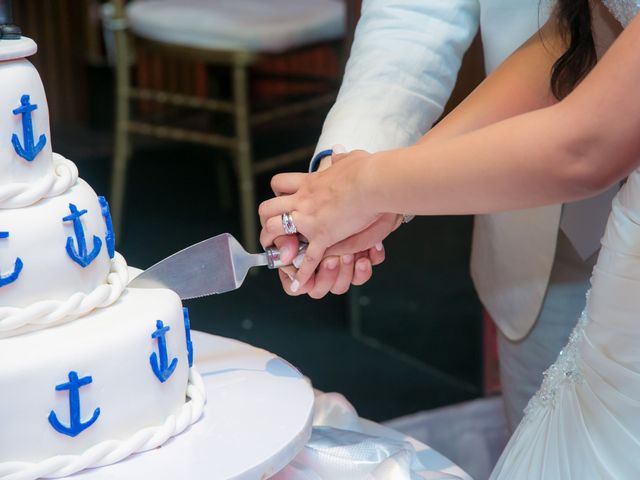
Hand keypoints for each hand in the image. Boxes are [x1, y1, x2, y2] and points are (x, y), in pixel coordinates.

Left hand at [259, 149, 382, 289]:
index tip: (283, 199)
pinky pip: (307, 258)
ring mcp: (310, 219)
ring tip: (277, 255)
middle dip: (266, 220)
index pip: (281, 183)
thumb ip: (342, 160)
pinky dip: (302, 274)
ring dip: (274, 244)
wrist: (373, 181)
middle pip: (267, 208)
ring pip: (276, 231)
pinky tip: (299, 284)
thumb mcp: (351, 159)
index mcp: (310, 182)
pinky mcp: (323, 236)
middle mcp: (303, 200)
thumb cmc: (367, 169)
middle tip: (272, 230)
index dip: (278, 192)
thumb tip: (340, 153)